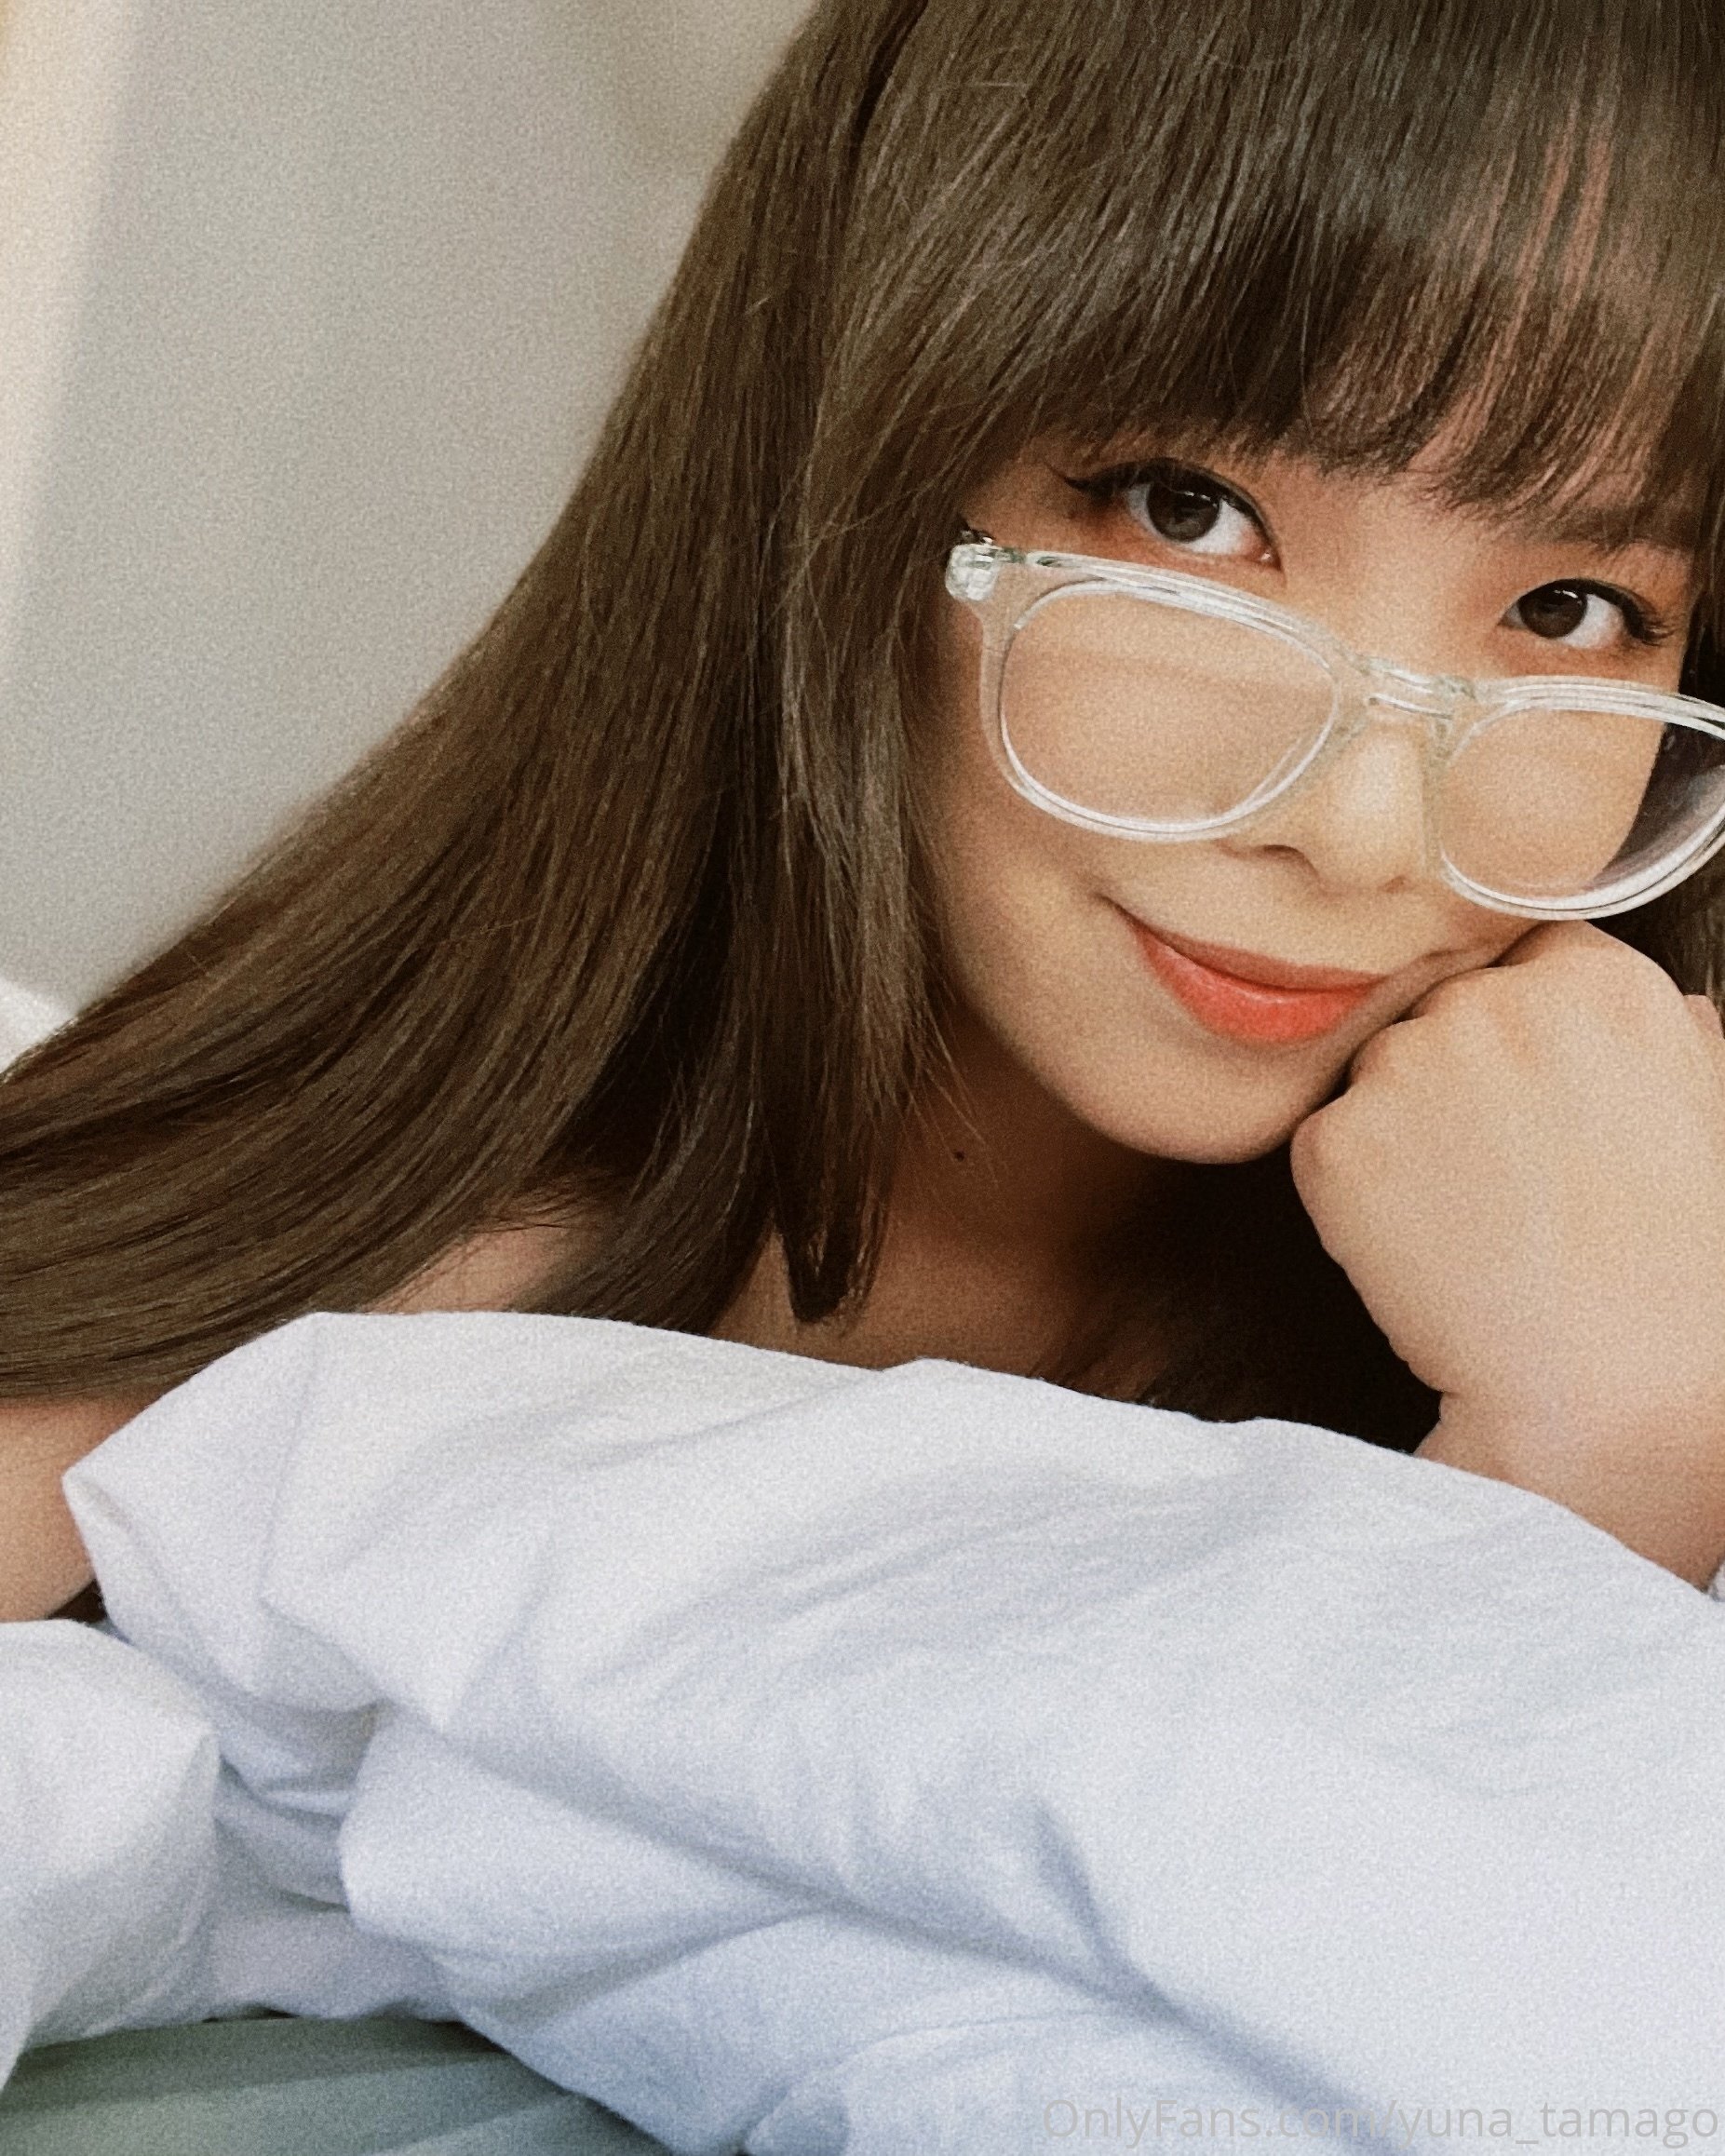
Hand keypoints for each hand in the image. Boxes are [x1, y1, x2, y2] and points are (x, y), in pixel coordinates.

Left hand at [1288, 922, 1724, 1584]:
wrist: (1619, 1388)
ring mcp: (1405, 1066)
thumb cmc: (1687, 1269)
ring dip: (1404, 1136)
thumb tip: (1652, 1008)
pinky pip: (1327, 1150)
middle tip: (1507, 1181)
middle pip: (1437, 1013)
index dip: (1521, 1037)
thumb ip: (1663, 1033)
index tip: (1540, 1102)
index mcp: (1595, 980)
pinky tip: (1429, 1254)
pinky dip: (1357, 1201)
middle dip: (1456, 1082)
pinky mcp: (1336, 1143)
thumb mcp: (1715, 1107)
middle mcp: (1492, 1001)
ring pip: (1376, 1079)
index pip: (1518, 960)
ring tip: (1479, 1224)